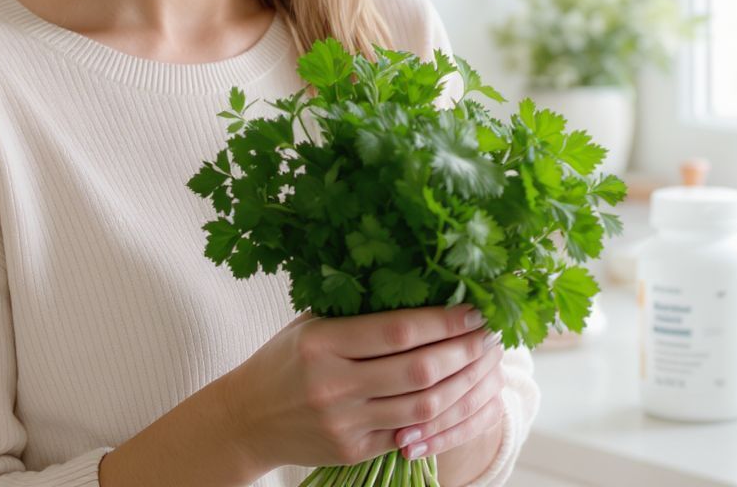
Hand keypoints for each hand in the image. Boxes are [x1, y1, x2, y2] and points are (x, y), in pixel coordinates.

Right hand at [222, 303, 504, 474]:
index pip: (397, 330)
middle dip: (463, 351)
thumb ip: (357, 312)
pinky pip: (409, 433)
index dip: (442, 321)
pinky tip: (458, 396)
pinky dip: (439, 416)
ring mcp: (345, 423)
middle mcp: (334, 384)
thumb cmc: (283, 359)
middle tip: (489, 334)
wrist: (247, 417)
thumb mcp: (311, 323)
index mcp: (322, 342)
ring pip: (422, 407)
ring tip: (483, 365)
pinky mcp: (353, 451)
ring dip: (462, 385)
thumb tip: (418, 286)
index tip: (472, 308)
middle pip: (419, 369)